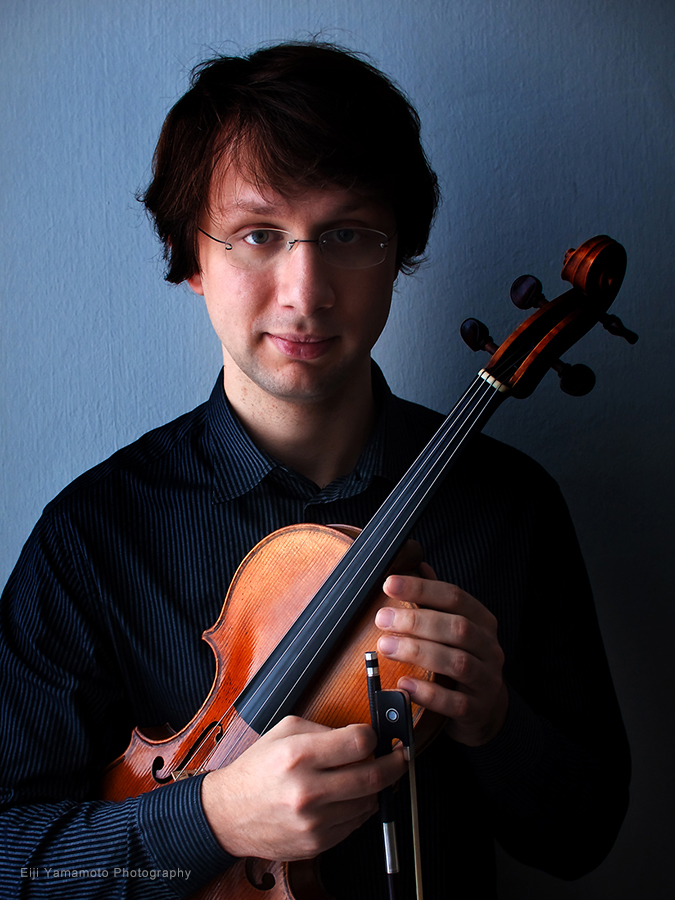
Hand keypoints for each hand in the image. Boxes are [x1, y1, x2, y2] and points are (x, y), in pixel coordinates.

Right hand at [202, 715, 405, 859]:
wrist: (228, 814)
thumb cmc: (257, 768)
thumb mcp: (284, 731)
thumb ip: (324, 729)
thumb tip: (361, 735)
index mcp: (299, 755)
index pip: (358, 743)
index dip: (374, 736)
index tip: (376, 736)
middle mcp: (308, 790)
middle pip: (373, 775)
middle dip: (395, 763)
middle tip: (401, 757)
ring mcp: (314, 821)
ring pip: (369, 802)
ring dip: (377, 788)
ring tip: (370, 776)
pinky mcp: (317, 843)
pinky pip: (355, 824)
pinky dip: (360, 808)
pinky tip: (350, 797)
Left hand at [375, 564, 507, 746]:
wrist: (484, 709)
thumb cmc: (460, 658)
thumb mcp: (452, 627)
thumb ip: (436, 600)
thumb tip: (417, 564)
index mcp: (482, 621)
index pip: (454, 597)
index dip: (421, 588)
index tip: (388, 584)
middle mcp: (489, 648)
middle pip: (456, 628)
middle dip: (416, 621)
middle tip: (381, 618)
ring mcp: (486, 680)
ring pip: (457, 662)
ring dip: (418, 652)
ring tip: (385, 646)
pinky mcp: (477, 710)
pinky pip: (455, 702)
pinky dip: (428, 694)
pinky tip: (403, 684)